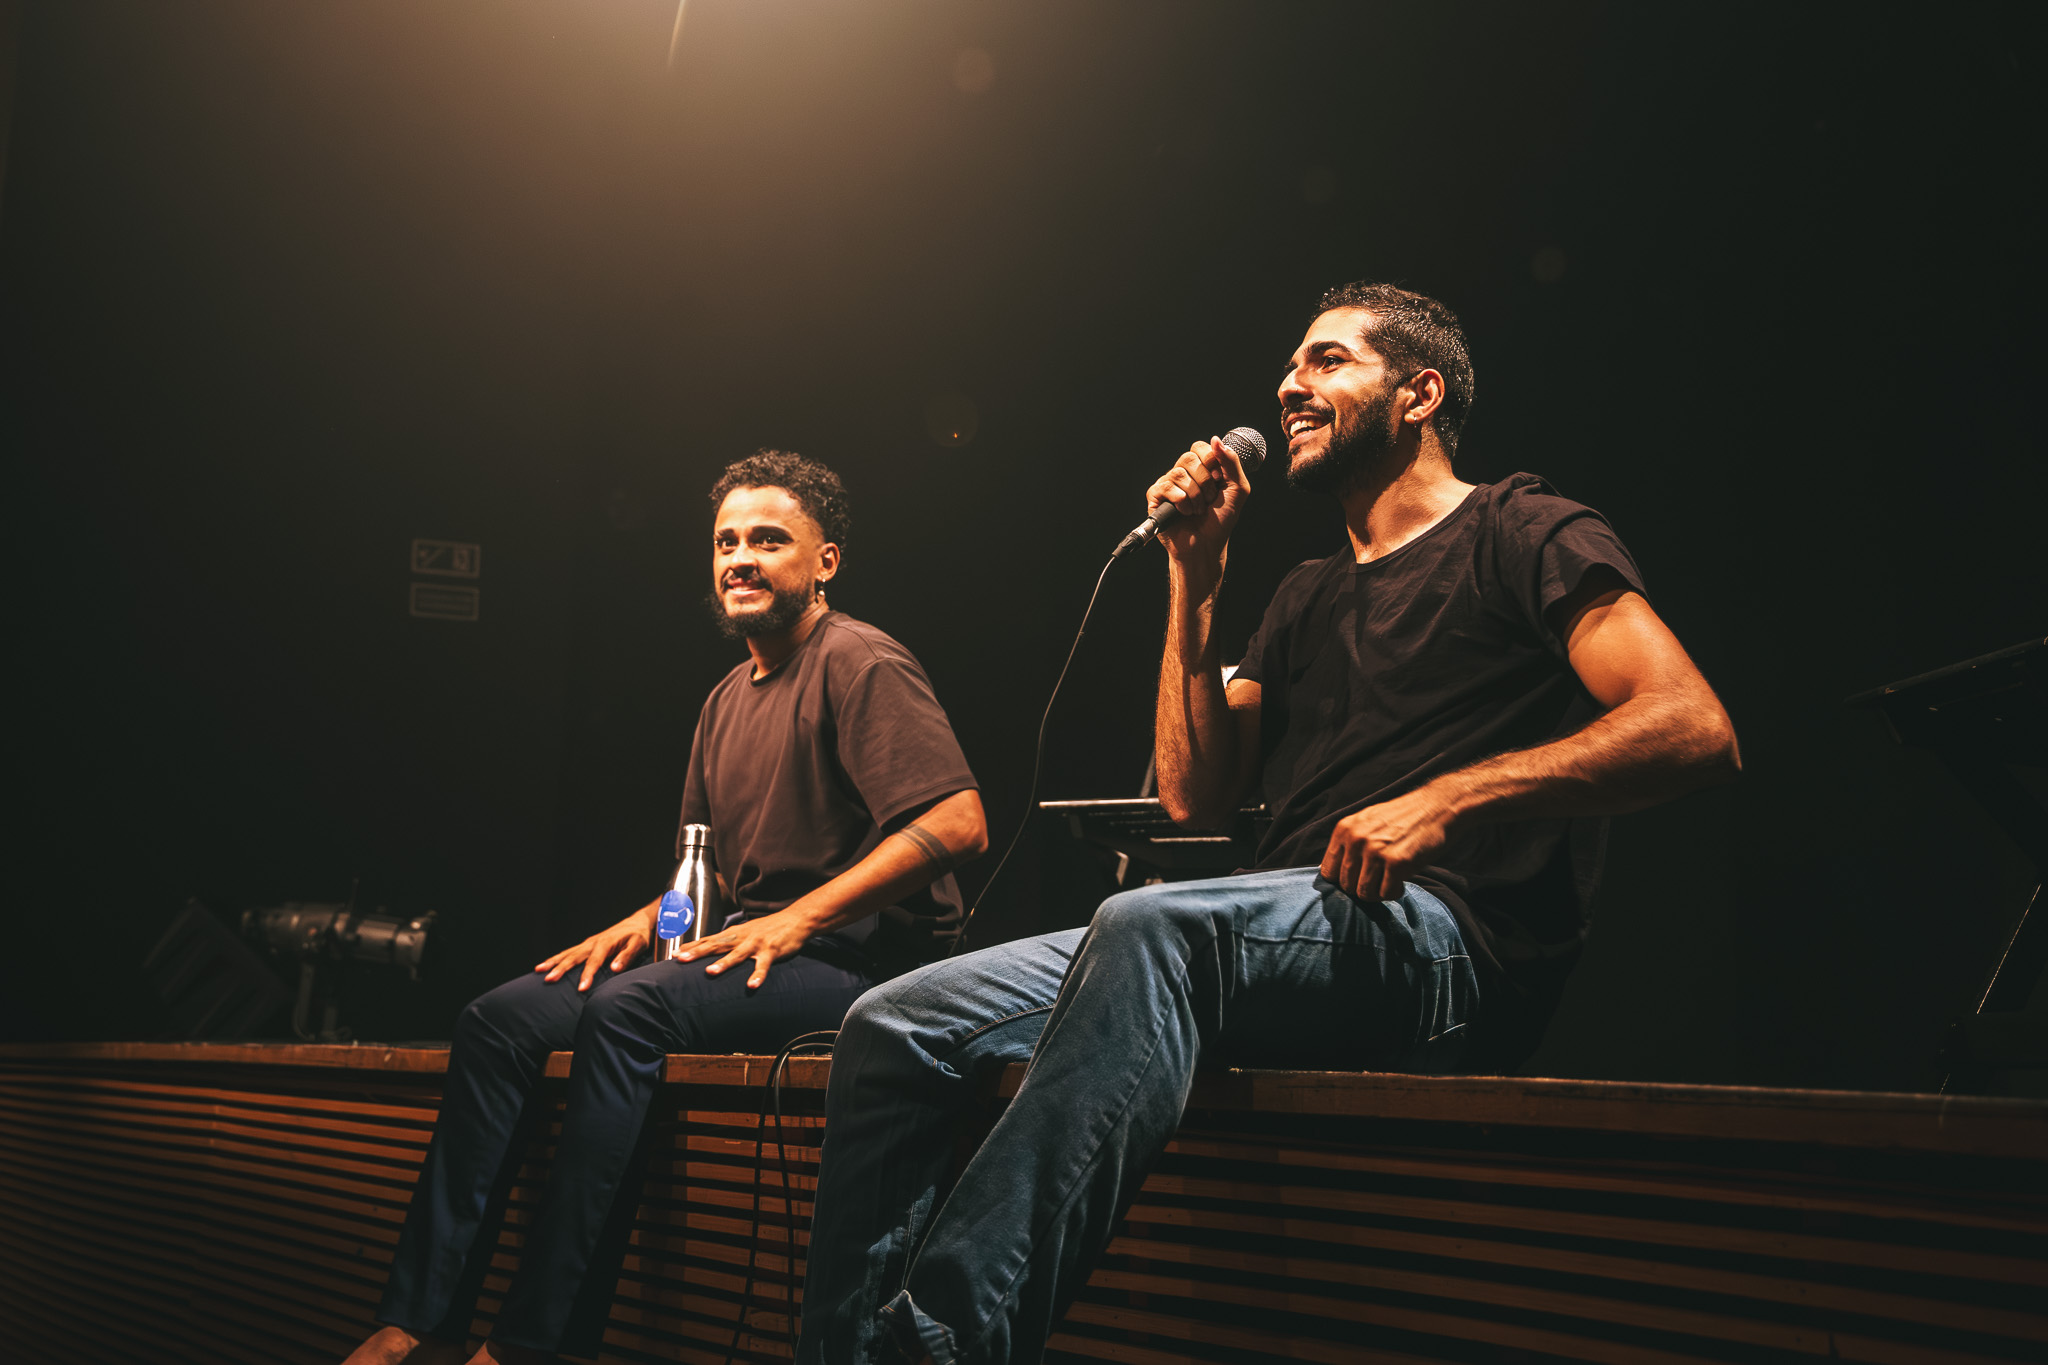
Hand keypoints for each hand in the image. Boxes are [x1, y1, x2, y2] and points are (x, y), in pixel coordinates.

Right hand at [536, 903, 654, 991]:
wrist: (637, 922)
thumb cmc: (639, 935)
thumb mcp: (638, 944)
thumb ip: (627, 956)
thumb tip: (615, 968)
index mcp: (605, 943)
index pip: (594, 961)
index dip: (587, 975)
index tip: (581, 988)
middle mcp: (593, 942)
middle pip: (574, 956)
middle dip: (561, 969)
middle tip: (548, 980)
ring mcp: (588, 943)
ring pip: (567, 953)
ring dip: (553, 962)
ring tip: (538, 970)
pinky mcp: (587, 945)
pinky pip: (569, 952)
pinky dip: (557, 958)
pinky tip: (548, 964)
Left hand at [674, 905, 815, 988]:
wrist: (796, 919)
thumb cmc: (767, 928)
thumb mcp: (743, 932)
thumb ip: (725, 941)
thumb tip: (703, 949)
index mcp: (733, 934)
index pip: (707, 940)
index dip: (690, 948)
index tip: (672, 956)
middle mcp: (741, 937)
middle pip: (716, 945)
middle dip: (697, 953)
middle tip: (680, 960)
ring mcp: (756, 944)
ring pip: (737, 954)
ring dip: (724, 963)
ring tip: (710, 973)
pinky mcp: (772, 951)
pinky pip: (763, 965)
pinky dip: (758, 975)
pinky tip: (751, 986)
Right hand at [1145, 437, 1251, 571]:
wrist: (1206, 546)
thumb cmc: (1221, 521)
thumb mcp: (1237, 489)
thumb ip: (1231, 462)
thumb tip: (1216, 440)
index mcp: (1202, 468)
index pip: (1200, 447)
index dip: (1210, 461)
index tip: (1218, 479)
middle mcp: (1183, 473)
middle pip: (1189, 457)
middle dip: (1205, 482)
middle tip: (1209, 499)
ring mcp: (1168, 484)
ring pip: (1179, 473)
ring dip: (1195, 496)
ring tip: (1197, 510)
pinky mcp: (1155, 497)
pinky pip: (1166, 486)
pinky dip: (1181, 501)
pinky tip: (1184, 512)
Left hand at [1319, 785, 1460, 903]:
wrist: (1437, 806)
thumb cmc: (1402, 818)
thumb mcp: (1366, 822)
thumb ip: (1349, 843)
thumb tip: (1331, 872)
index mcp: (1344, 829)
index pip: (1328, 872)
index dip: (1343, 881)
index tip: (1358, 879)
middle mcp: (1356, 840)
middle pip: (1346, 885)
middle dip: (1362, 888)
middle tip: (1379, 881)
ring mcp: (1376, 851)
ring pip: (1364, 893)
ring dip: (1378, 893)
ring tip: (1390, 881)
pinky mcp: (1397, 862)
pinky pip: (1386, 893)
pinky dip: (1394, 892)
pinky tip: (1401, 881)